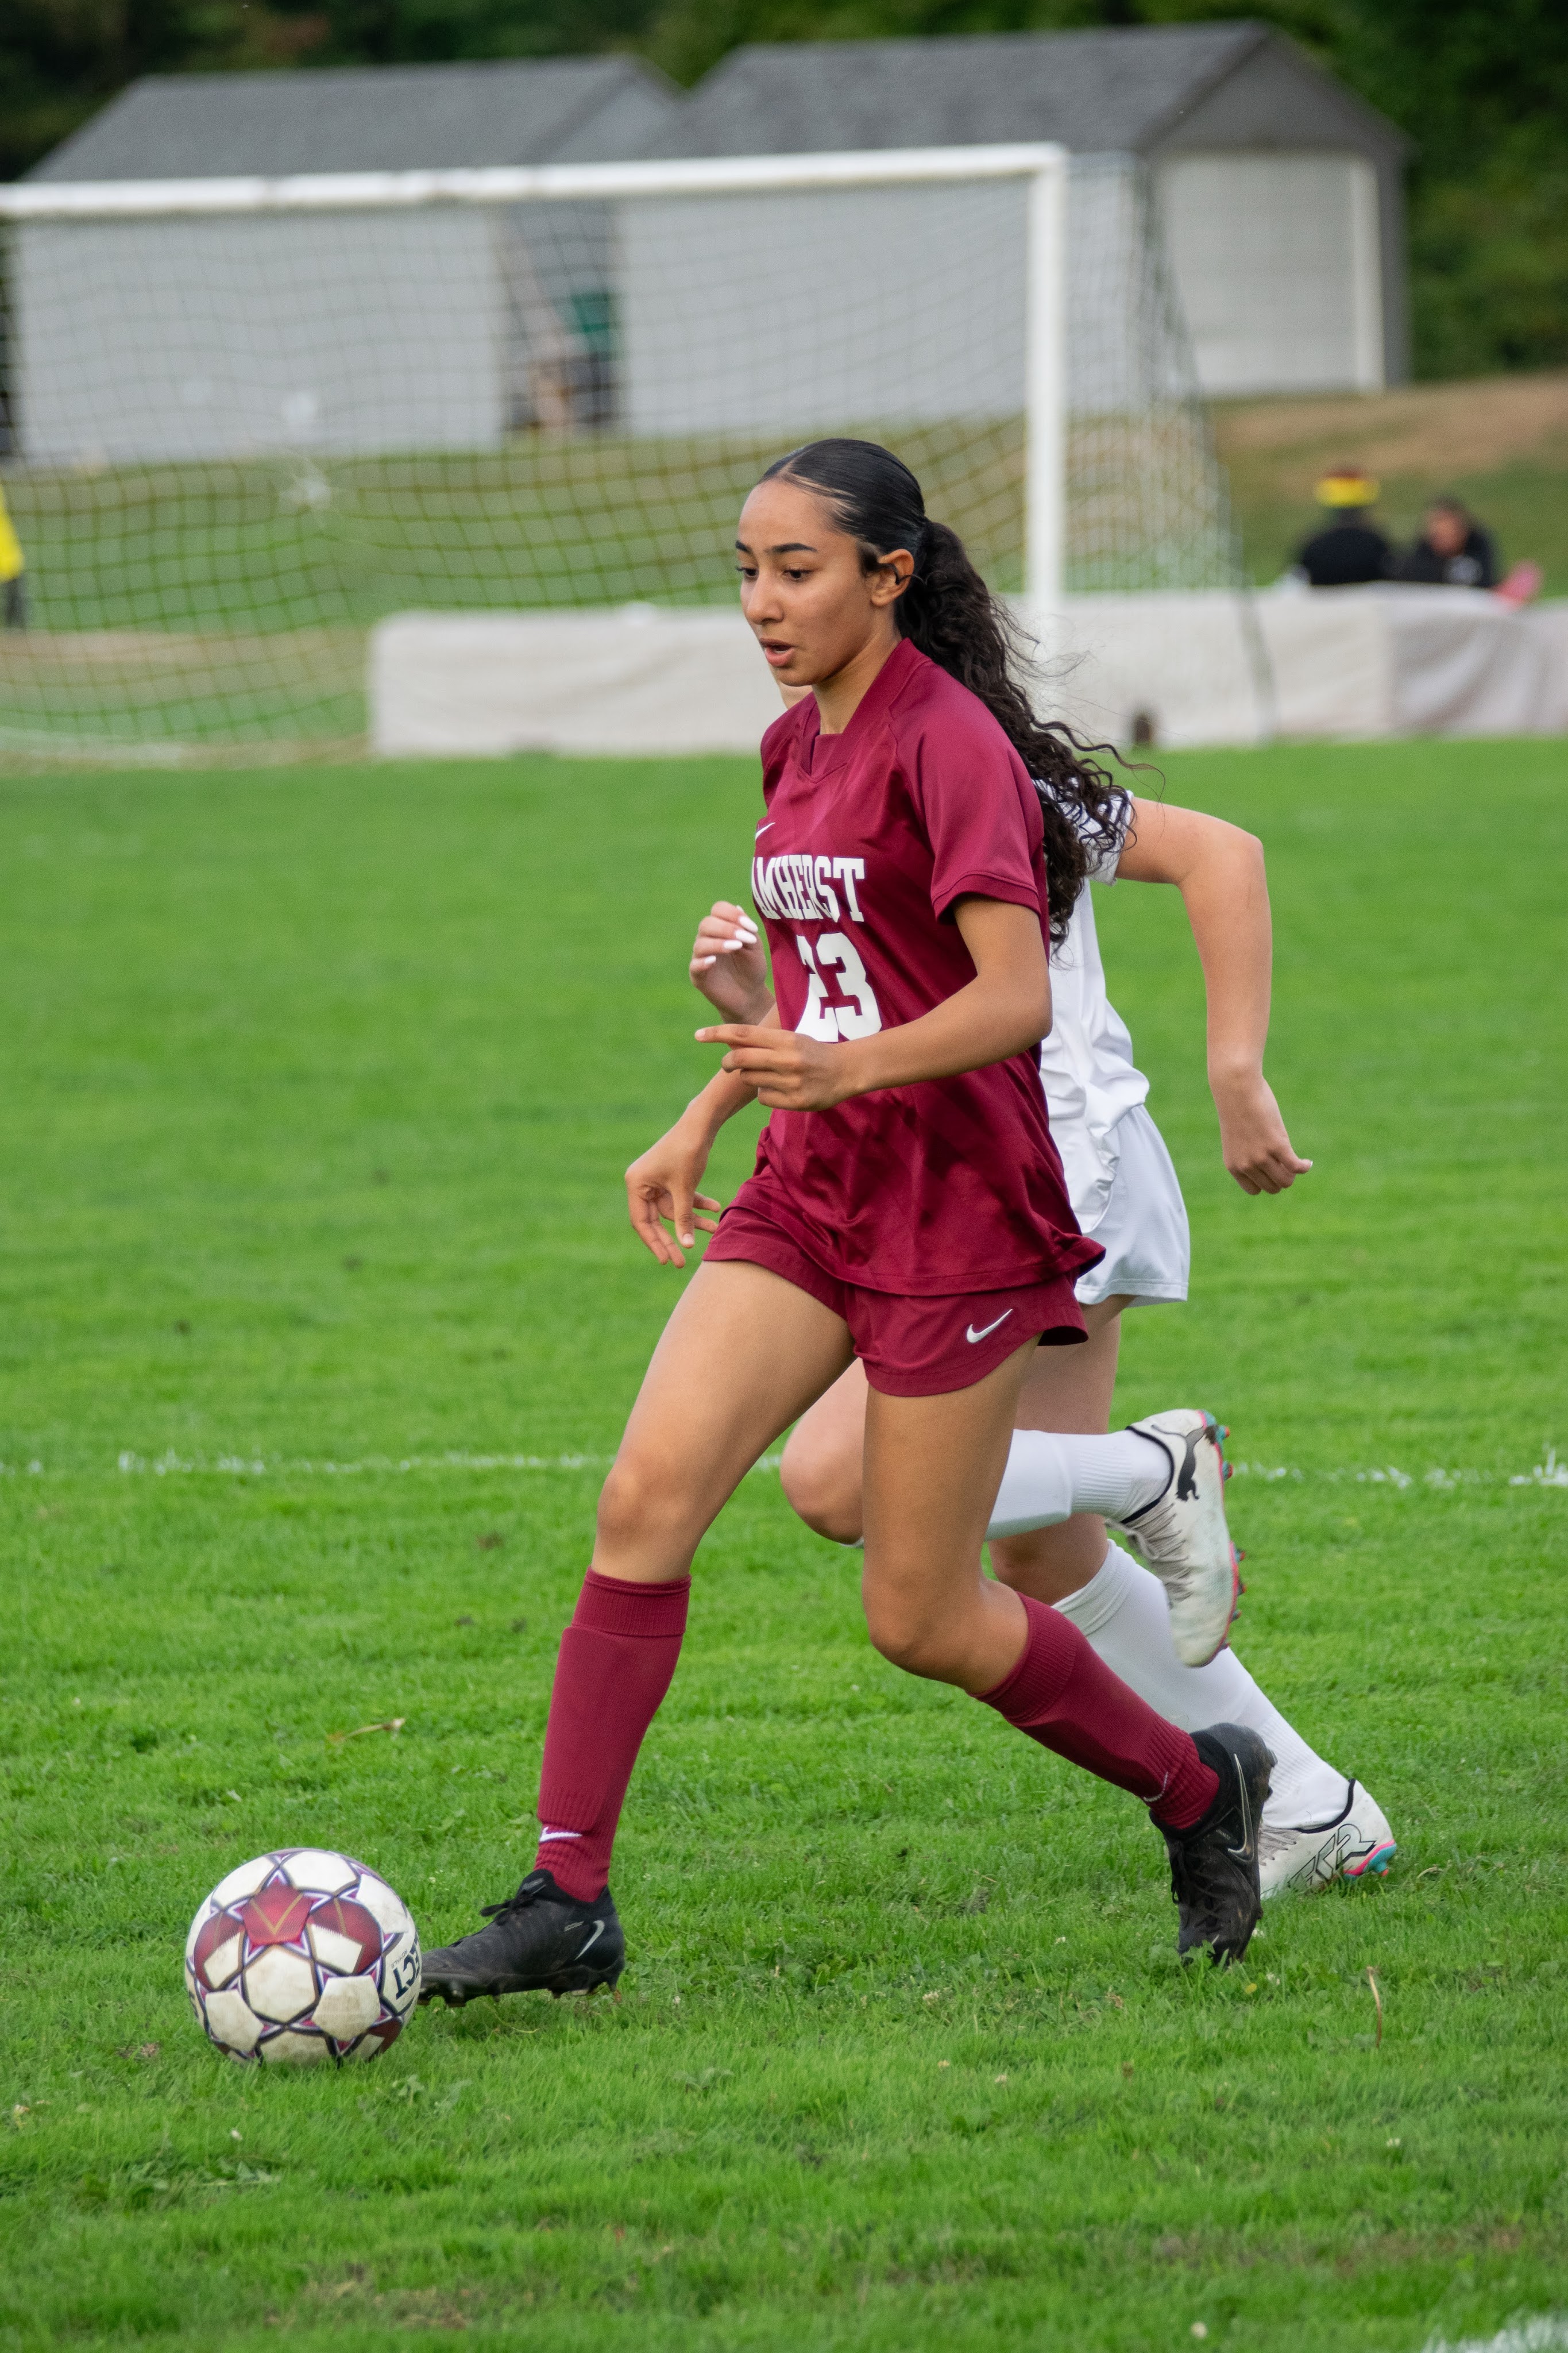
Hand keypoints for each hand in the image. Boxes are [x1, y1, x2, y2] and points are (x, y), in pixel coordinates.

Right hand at [625, 1119, 723, 1265]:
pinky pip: (681, 1198)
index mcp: (636, 1184)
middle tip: (682, 1262)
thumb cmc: (688, 1152)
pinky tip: (715, 1209)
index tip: (668, 1260)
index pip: (642, 1222)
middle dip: (673, 1238)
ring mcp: (655, 1180)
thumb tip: (686, 1247)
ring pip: (673, 1210)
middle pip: (656, 1220)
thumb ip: (684, 1218)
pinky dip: (696, 1203)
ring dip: (693, 1219)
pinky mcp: (670, 1177)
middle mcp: (641, 1183)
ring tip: (714, 1229)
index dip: (655, 1243)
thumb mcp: (684, 1188)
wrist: (701, 1123)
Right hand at [690, 900, 771, 1023]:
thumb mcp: (755, 947)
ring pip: (700, 943)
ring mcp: (701, 957)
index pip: (718, 910)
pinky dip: (703, 961)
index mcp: (721, 929)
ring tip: (735, 948)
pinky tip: (714, 961)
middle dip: (726, 928)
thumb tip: (737, 908)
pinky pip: (694, 965)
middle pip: (706, 924)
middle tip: (743, 939)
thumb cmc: (751, 968)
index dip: (732, 914)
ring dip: (718, 943)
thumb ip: (747, 930)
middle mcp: (708, 940)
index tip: (750, 926)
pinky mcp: (698, 976)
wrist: (750, 996)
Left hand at [697, 1022, 858, 1110]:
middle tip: (726, 1065)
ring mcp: (792, 1081)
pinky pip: (764, 1098)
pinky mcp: (796, 1101)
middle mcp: (787, 1059)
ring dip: (750, 1078)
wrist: (846, 1071)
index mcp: (785, 1039)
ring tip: (767, 1075)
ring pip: (751, 1080)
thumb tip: (728, 1040)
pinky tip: (780, 1089)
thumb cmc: (812, 1052)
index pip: (744, 1033)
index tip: (698, 1035)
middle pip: (740, 1059)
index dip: (718, 1033)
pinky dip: (765, 1094)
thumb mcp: (790, 1039)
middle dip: (727, 1063)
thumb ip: (762, 1041)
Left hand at [1212, 1072, 1312, 1194]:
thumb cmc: (1238, 1110)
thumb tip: (1273, 1165)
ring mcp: (1261, 1157)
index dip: (1267, 1181)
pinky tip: (1307, 1162)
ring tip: (1294, 1160)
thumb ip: (1249, 1154)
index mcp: (1234, 1166)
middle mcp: (1246, 1165)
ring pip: (1286, 1181)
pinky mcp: (1277, 1145)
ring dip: (1293, 1173)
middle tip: (1285, 1162)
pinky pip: (1295, 1167)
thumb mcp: (1239, 1138)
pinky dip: (1305, 1166)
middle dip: (1282, 1177)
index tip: (1272, 1169)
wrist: (1237, 1090)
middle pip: (1273, 1187)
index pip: (1255, 1190)